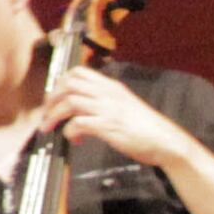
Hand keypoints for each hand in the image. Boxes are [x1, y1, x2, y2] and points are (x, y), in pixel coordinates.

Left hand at [30, 76, 191, 172]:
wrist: (167, 141)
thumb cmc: (146, 127)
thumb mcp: (124, 105)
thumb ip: (104, 102)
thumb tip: (80, 109)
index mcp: (112, 87)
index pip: (79, 72)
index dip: (60, 83)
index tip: (53, 97)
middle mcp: (108, 94)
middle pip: (69, 83)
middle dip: (51, 97)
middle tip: (46, 112)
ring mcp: (108, 109)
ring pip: (70, 101)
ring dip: (54, 115)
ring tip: (50, 127)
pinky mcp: (109, 126)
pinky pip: (78, 123)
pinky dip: (70, 131)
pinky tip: (74, 140)